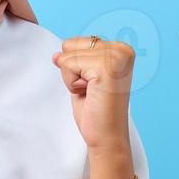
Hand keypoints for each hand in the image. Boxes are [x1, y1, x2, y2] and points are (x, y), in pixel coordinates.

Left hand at [52, 36, 134, 151]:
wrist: (106, 137)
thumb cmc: (97, 111)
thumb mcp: (83, 78)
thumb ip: (74, 61)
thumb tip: (56, 55)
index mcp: (121, 49)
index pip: (77, 42)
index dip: (76, 66)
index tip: (94, 84)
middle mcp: (122, 49)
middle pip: (71, 44)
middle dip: (73, 70)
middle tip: (92, 90)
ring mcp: (115, 57)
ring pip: (68, 55)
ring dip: (72, 78)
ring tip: (92, 92)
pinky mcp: (105, 68)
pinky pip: (68, 65)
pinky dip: (72, 83)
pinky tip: (90, 94)